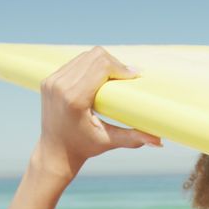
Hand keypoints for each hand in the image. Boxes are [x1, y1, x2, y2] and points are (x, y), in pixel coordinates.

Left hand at [36, 46, 162, 174]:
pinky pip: (74, 62)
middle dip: (114, 63)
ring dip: (102, 63)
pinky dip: (89, 66)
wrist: (54, 152)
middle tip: (126, 77)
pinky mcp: (48, 80)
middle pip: (94, 56)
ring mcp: (52, 81)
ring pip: (84, 56)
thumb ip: (134, 138)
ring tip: (114, 77)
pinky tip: (98, 77)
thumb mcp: (109, 141)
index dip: (121, 67)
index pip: (101, 66)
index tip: (134, 76)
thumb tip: (160, 141)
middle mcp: (60, 86)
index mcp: (74, 99)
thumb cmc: (83, 148)